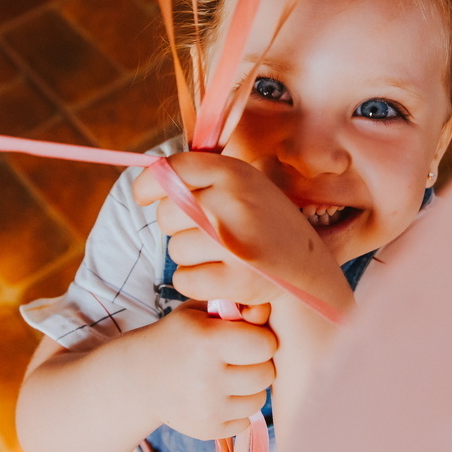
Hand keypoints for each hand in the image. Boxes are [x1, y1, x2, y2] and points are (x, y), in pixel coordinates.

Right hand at [126, 300, 276, 439]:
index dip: (260, 339)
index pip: (265, 345)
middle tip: (238, 359)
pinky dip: (236, 410)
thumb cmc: (178, 337)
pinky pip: (245, 422)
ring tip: (227, 377)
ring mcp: (206, 408)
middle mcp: (206, 378)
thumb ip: (237, 306)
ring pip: (259, 400)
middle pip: (266, 375)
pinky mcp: (206, 430)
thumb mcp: (200, 311)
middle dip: (258, 364)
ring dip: (249, 389)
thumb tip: (266, 311)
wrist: (138, 378)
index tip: (247, 337)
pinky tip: (217, 397)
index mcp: (206, 341)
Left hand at [134, 152, 344, 307]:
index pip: (170, 170)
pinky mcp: (238, 280)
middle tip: (206, 232)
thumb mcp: (242, 185)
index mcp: (234, 173)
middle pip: (166, 214)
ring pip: (175, 249)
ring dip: (189, 256)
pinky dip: (194, 281)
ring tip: (221, 254)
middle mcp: (234, 202)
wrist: (306, 265)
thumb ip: (200, 178)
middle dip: (177, 227)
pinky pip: (183, 279)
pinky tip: (219, 275)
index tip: (145, 196)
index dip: (147, 185)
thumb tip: (148, 179)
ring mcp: (236, 243)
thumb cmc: (262, 222)